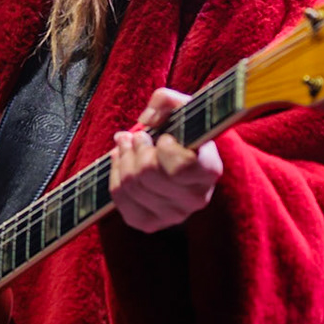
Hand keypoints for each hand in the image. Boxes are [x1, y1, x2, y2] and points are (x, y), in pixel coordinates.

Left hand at [109, 87, 223, 232]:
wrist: (185, 162)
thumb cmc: (185, 133)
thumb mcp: (183, 108)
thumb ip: (166, 100)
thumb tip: (145, 120)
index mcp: (209, 171)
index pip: (181, 165)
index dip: (165, 147)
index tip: (165, 137)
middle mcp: (196, 198)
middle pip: (148, 172)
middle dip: (137, 147)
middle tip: (138, 136)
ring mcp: (173, 215)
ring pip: (131, 184)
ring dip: (123, 157)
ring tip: (127, 144)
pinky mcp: (150, 223)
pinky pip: (119, 198)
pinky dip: (114, 175)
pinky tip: (121, 162)